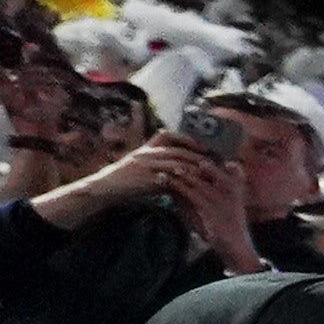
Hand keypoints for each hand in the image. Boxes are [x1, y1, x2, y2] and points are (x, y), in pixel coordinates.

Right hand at [38, 132, 245, 258]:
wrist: (107, 188)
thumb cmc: (127, 181)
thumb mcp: (143, 167)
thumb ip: (162, 166)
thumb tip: (184, 170)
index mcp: (146, 147)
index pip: (168, 135)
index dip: (187, 139)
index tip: (204, 145)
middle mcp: (147, 152)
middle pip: (178, 148)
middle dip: (198, 154)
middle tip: (216, 159)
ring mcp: (146, 163)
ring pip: (176, 160)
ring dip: (195, 165)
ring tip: (211, 171)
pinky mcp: (147, 177)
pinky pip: (170, 175)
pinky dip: (185, 178)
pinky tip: (198, 183)